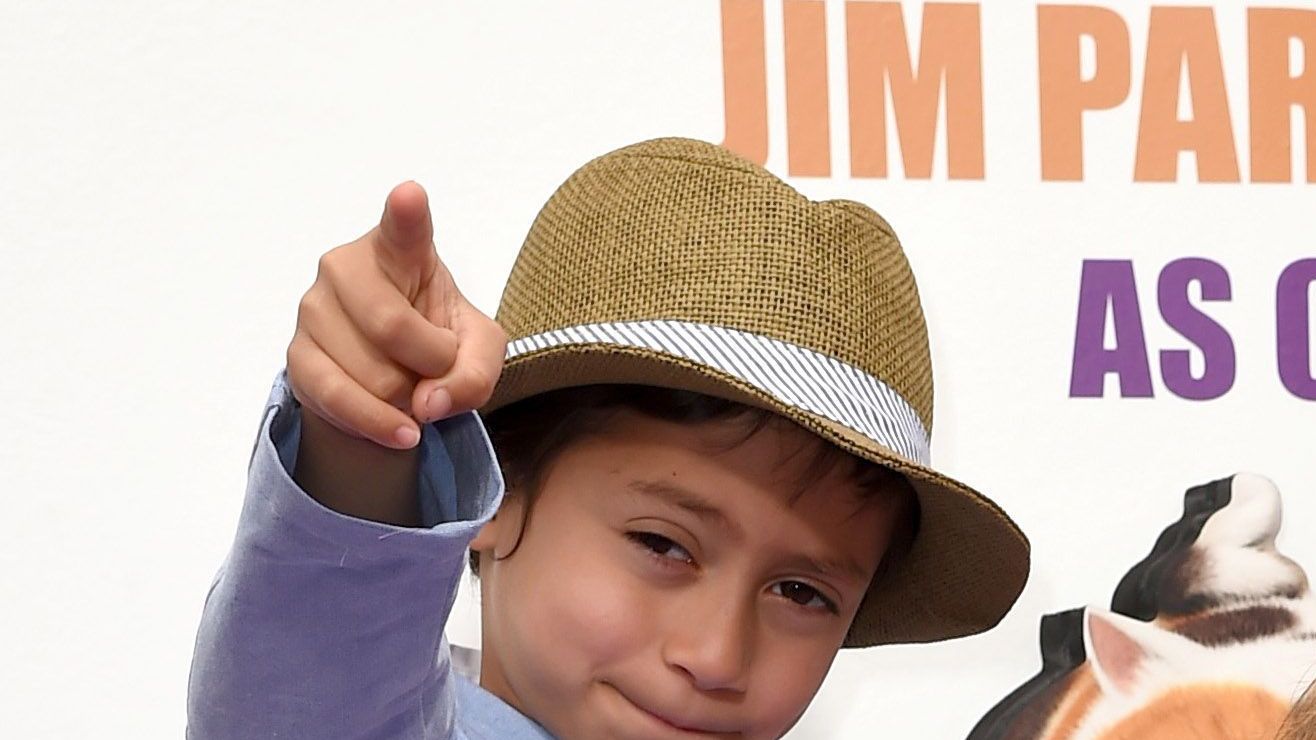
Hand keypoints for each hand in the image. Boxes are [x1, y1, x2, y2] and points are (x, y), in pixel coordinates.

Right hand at [287, 182, 506, 449]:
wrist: (394, 375)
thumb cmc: (438, 340)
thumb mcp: (480, 351)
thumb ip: (476, 370)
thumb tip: (430, 402)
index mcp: (400, 248)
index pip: (403, 227)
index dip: (406, 212)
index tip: (410, 196)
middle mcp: (346, 267)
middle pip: (392, 327)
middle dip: (432, 364)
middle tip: (438, 367)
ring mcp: (313, 309)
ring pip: (373, 373)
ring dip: (409, 399)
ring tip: (412, 386)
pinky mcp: (296, 355)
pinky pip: (340, 398)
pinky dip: (379, 424)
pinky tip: (402, 431)